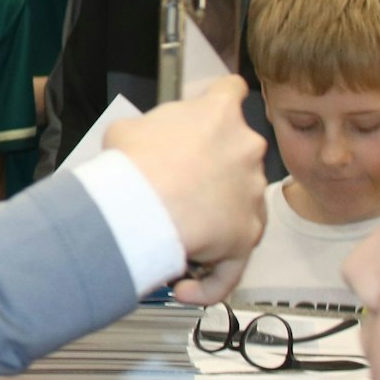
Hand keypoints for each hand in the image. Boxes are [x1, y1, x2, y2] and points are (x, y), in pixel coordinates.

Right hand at [104, 76, 266, 305]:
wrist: (139, 207)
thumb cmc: (132, 165)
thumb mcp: (127, 130)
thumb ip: (150, 131)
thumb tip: (146, 143)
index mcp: (218, 114)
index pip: (230, 91)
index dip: (218, 101)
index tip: (206, 114)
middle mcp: (246, 151)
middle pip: (236, 154)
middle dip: (210, 169)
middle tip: (174, 184)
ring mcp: (251, 195)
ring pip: (235, 208)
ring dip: (209, 221)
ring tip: (170, 238)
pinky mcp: (246, 237)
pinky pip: (231, 264)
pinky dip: (209, 279)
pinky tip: (184, 287)